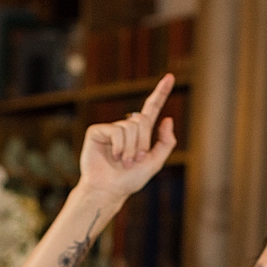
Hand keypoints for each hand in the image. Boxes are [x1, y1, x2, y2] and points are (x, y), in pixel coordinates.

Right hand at [76, 74, 177, 201]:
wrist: (108, 190)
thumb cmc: (129, 180)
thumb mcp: (155, 163)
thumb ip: (165, 143)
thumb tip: (167, 119)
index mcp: (140, 133)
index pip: (152, 108)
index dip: (161, 93)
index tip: (170, 77)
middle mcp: (125, 128)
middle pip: (142, 121)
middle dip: (143, 143)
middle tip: (135, 160)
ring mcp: (111, 128)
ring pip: (130, 127)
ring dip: (131, 149)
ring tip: (124, 162)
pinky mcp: (97, 131)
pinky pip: (117, 130)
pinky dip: (119, 146)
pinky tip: (114, 156)